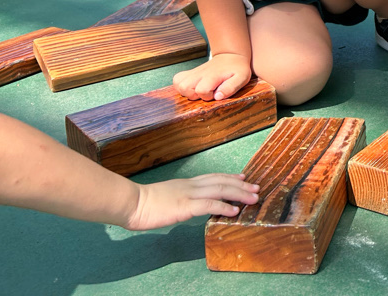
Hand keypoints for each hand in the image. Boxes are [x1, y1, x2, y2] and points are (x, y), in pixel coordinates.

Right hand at [125, 174, 259, 230]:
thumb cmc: (144, 203)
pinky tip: (234, 210)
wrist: (131, 202)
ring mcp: (189, 195)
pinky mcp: (185, 206)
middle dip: (241, 185)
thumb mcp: (167, 196)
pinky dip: (224, 206)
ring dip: (239, 194)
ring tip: (253, 198)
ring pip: (220, 190)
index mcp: (187, 184)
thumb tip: (189, 204)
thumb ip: (180, 198)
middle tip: (256, 188)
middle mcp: (191, 186)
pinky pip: (208, 204)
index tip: (244, 178)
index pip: (214, 177)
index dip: (230, 177)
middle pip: (222, 182)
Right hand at [173, 53, 250, 101]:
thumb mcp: (241, 78)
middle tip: (206, 92)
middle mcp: (200, 73)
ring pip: (179, 84)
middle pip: (185, 87)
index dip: (208, 96)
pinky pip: (177, 80)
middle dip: (194, 95)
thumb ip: (231, 87)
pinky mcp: (190, 73)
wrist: (231, 56)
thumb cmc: (237, 69)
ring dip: (187, 92)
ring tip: (199, 91)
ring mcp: (194, 72)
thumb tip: (218, 97)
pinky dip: (181, 86)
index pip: (201, 90)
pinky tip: (193, 88)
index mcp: (212, 75)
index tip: (216, 92)